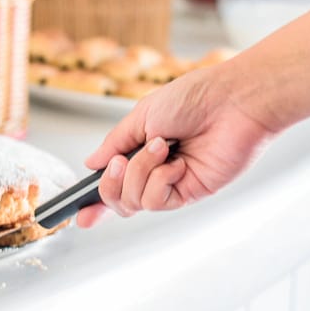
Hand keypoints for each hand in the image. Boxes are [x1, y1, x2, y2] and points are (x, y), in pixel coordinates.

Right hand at [76, 60, 273, 226]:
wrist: (231, 101)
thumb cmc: (194, 98)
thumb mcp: (142, 115)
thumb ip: (115, 142)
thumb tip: (90, 163)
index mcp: (142, 149)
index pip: (115, 182)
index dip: (95, 200)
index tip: (78, 212)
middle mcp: (156, 170)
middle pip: (119, 199)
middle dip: (111, 183)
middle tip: (121, 161)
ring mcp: (174, 183)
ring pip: (136, 202)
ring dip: (140, 173)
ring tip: (161, 147)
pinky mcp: (192, 192)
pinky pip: (159, 201)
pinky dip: (160, 181)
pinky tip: (177, 163)